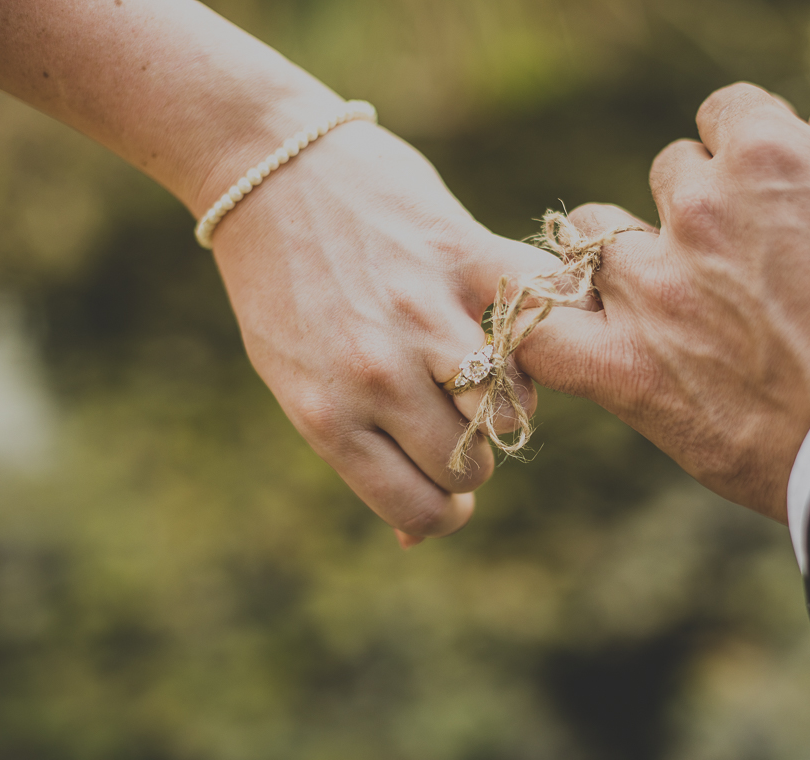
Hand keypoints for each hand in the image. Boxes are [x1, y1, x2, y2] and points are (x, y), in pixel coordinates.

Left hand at [209, 119, 559, 542]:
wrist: (266, 167)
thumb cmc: (280, 286)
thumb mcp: (293, 382)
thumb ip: (357, 453)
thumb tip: (415, 541)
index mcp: (328, 415)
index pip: (420, 512)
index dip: (440, 511)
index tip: (441, 488)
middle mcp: (377, 373)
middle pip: (469, 467)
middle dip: (466, 458)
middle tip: (450, 422)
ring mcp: (425, 313)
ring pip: (511, 411)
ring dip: (503, 403)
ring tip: (477, 372)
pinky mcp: (464, 254)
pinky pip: (539, 318)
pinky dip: (543, 328)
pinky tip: (519, 324)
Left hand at [516, 83, 809, 521]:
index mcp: (768, 159)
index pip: (724, 116)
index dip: (747, 154)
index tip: (766, 195)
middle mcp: (698, 211)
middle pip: (669, 177)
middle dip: (697, 209)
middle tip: (736, 268)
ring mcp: (652, 290)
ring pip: (590, 236)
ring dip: (616, 256)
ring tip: (656, 300)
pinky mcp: (625, 368)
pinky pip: (537, 332)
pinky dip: (528, 324)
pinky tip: (544, 326)